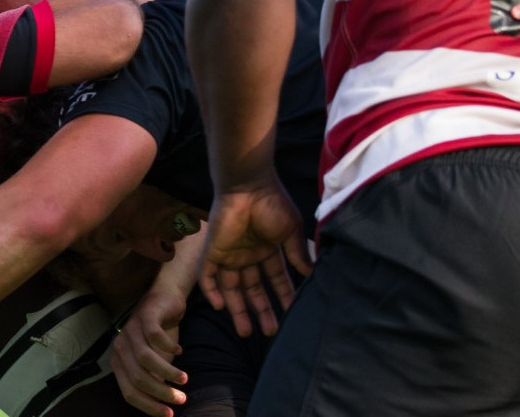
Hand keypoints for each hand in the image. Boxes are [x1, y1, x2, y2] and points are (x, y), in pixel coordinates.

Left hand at [112, 285, 186, 416]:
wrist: (165, 300)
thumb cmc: (159, 336)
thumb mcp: (156, 362)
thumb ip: (154, 381)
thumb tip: (163, 407)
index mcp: (120, 362)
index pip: (129, 392)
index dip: (149, 406)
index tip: (169, 414)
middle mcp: (121, 346)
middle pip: (138, 378)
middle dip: (161, 393)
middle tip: (182, 398)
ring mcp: (131, 329)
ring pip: (145, 359)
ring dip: (167, 372)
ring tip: (184, 380)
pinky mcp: (145, 315)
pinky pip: (154, 335)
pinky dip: (168, 346)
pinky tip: (180, 351)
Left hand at [199, 181, 310, 337]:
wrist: (247, 185)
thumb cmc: (272, 203)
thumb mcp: (291, 231)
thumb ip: (298, 254)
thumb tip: (311, 276)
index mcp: (267, 249)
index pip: (275, 279)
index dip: (282, 297)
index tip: (292, 315)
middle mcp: (247, 255)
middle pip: (253, 289)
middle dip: (261, 310)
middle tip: (271, 332)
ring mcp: (229, 254)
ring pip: (231, 288)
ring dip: (237, 310)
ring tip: (247, 333)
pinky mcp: (212, 251)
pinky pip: (207, 276)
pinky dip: (212, 292)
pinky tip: (221, 307)